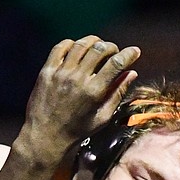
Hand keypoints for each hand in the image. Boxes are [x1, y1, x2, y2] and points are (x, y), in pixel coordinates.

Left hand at [21, 36, 140, 155]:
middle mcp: (77, 79)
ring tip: (97, 47)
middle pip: (100, 49)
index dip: (129, 54)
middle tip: (114, 52)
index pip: (116, 63)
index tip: (134, 51)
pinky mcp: (46, 72)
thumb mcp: (102, 117)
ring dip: (93, 42)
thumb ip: (118, 94)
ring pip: (80, 45)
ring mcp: (60, 74)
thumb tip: (132, 74)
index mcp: (94, 91)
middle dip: (111, 47)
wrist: (45, 137)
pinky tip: (77, 49)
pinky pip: (60, 48)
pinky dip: (71, 44)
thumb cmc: (76, 131)